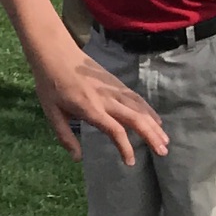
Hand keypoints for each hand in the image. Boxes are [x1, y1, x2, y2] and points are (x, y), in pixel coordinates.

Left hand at [31, 49, 168, 164]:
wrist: (55, 53)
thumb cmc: (50, 84)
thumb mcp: (51, 113)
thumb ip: (65, 137)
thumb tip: (77, 159)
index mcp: (90, 108)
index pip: (115, 130)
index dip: (125, 148)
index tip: (130, 162)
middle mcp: (106, 99)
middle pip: (135, 119)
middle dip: (151, 136)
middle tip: (163, 152)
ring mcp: (113, 89)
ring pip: (139, 108)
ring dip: (154, 124)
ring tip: (165, 140)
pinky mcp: (116, 82)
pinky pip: (136, 98)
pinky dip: (148, 109)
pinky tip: (155, 119)